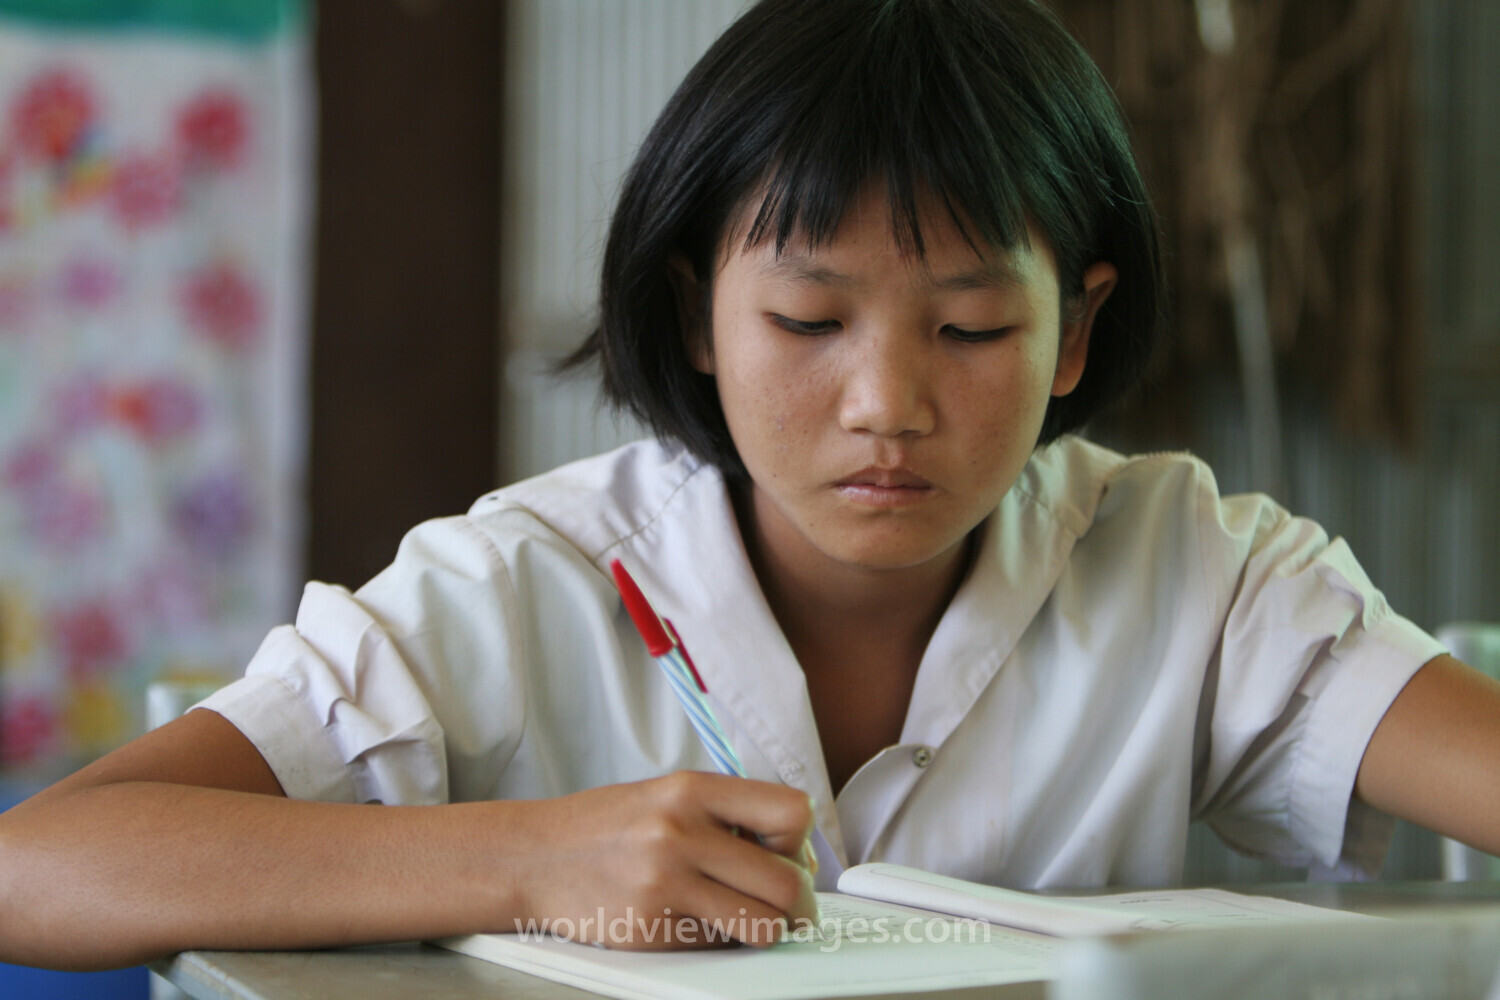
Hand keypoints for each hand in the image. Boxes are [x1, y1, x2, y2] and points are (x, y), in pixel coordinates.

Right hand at [508, 771, 817, 948]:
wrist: (530, 858)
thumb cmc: (603, 827)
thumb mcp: (665, 795)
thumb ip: (726, 815)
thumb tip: (796, 854)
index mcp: (691, 789)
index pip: (790, 812)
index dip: (801, 842)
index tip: (791, 856)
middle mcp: (681, 832)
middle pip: (787, 881)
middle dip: (801, 904)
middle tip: (794, 909)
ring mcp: (665, 883)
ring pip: (763, 924)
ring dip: (770, 929)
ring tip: (753, 921)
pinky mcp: (651, 927)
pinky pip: (718, 944)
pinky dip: (722, 940)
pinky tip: (699, 923)